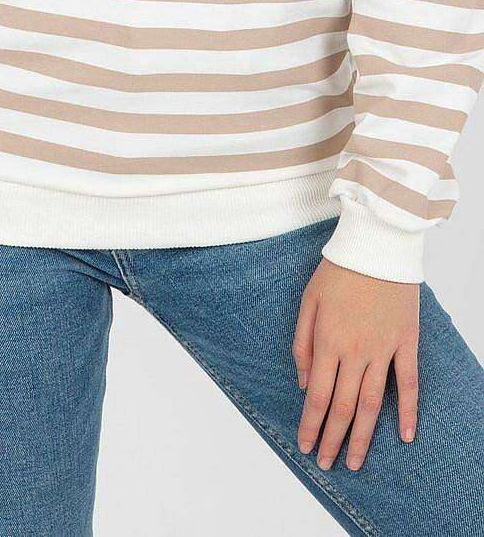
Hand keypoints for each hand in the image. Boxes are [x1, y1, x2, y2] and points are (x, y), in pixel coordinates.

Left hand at [292, 256, 418, 471]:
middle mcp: (356, 352)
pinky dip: (408, 412)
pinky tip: (405, 435)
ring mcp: (384, 350)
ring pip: (372, 403)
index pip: (318, 396)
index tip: (305, 445)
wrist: (377, 247)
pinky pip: (408, 384)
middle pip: (343, 407)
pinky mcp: (406, 343)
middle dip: (333, 439)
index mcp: (328, 341)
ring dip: (363, 436)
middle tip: (326, 463)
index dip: (311, 424)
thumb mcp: (307, 301)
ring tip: (356, 461)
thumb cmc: (338, 271)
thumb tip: (304, 383)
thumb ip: (302, 343)